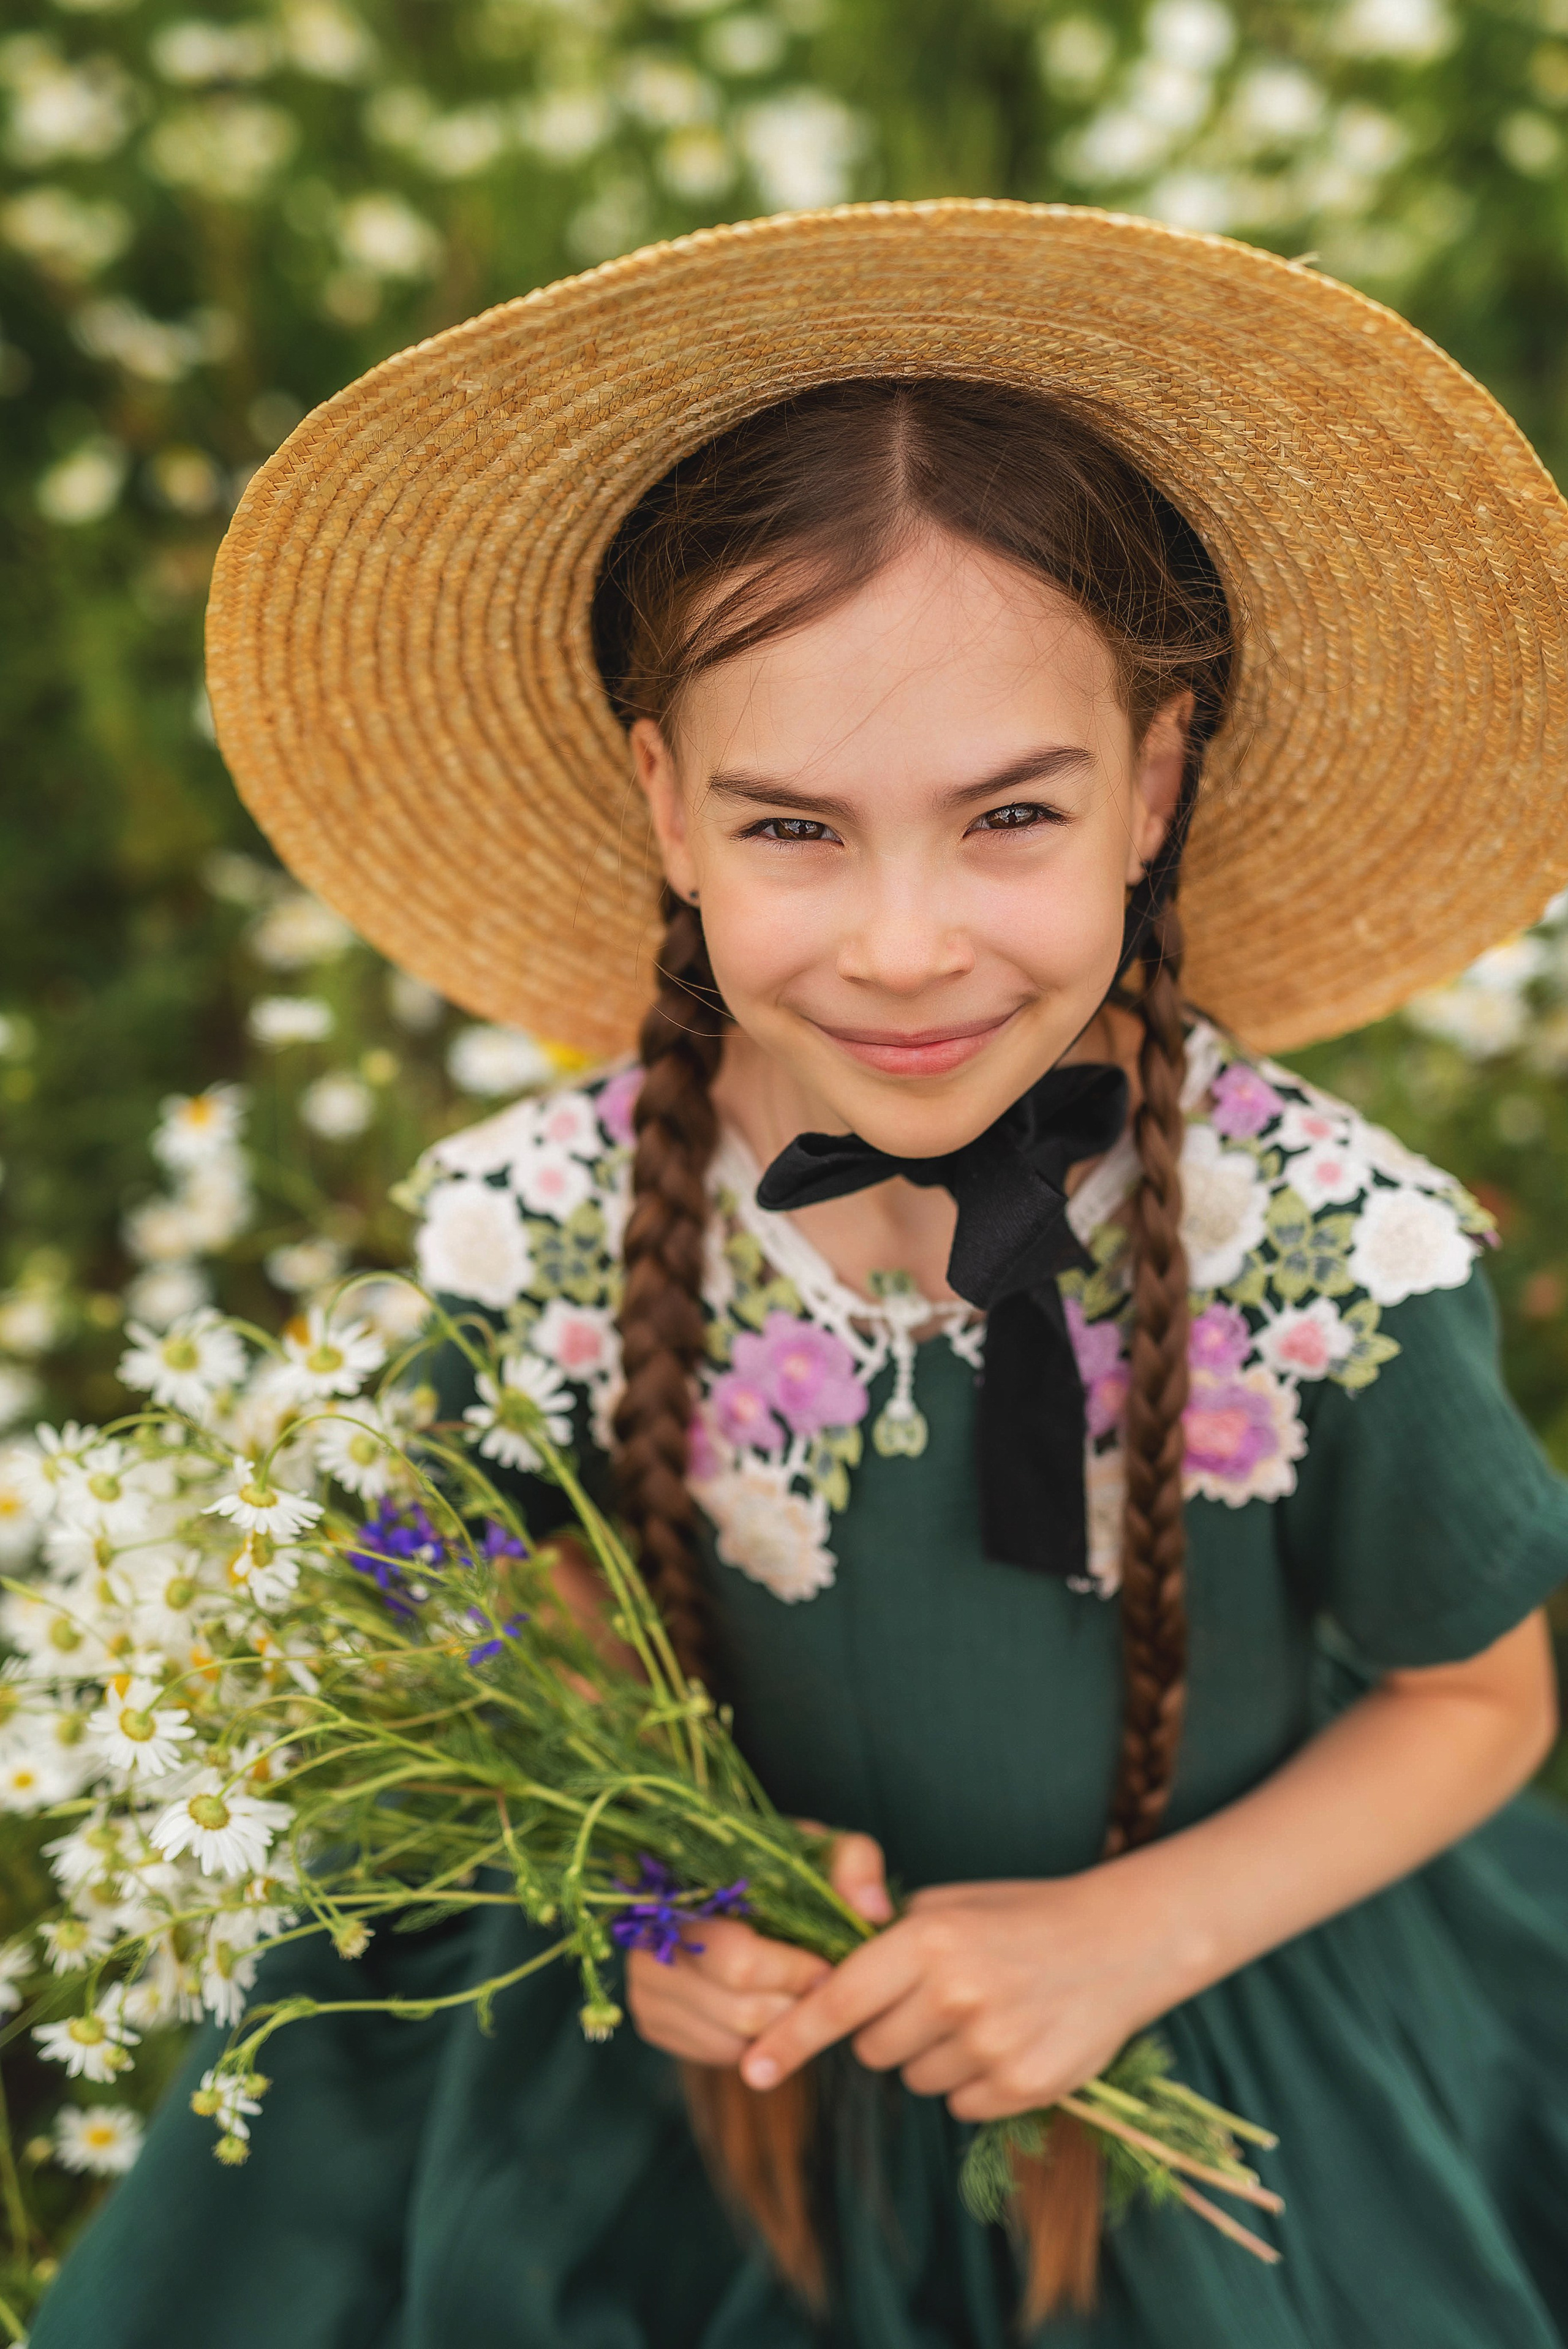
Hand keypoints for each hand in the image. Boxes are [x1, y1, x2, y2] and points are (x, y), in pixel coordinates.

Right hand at [626, 1831, 890, 2067]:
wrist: (729, 1889)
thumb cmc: (781, 1872)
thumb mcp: (820, 1853)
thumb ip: (853, 1863)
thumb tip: (871, 1911)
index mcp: (688, 1888)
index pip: (739, 1962)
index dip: (795, 1972)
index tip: (828, 1968)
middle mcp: (653, 1937)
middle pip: (741, 2010)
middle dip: (793, 2003)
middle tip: (816, 1986)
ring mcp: (646, 1981)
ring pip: (733, 2038)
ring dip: (778, 2025)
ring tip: (791, 1992)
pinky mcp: (651, 2017)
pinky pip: (717, 2053)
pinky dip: (752, 2040)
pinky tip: (763, 2003)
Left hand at [739, 1866, 1187, 2121]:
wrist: (1120, 1941)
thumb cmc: (1022, 1916)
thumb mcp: (950, 1905)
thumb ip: (888, 1941)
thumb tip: (824, 1980)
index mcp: (929, 1939)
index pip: (840, 2000)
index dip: (790, 2037)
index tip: (753, 2069)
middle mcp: (955, 1994)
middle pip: (873, 2049)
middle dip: (888, 2029)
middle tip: (934, 1997)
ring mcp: (991, 2045)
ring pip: (915, 2079)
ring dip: (934, 2055)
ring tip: (982, 2011)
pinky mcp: (1023, 2086)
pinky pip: (960, 2104)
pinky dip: (973, 2081)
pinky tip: (1008, 2038)